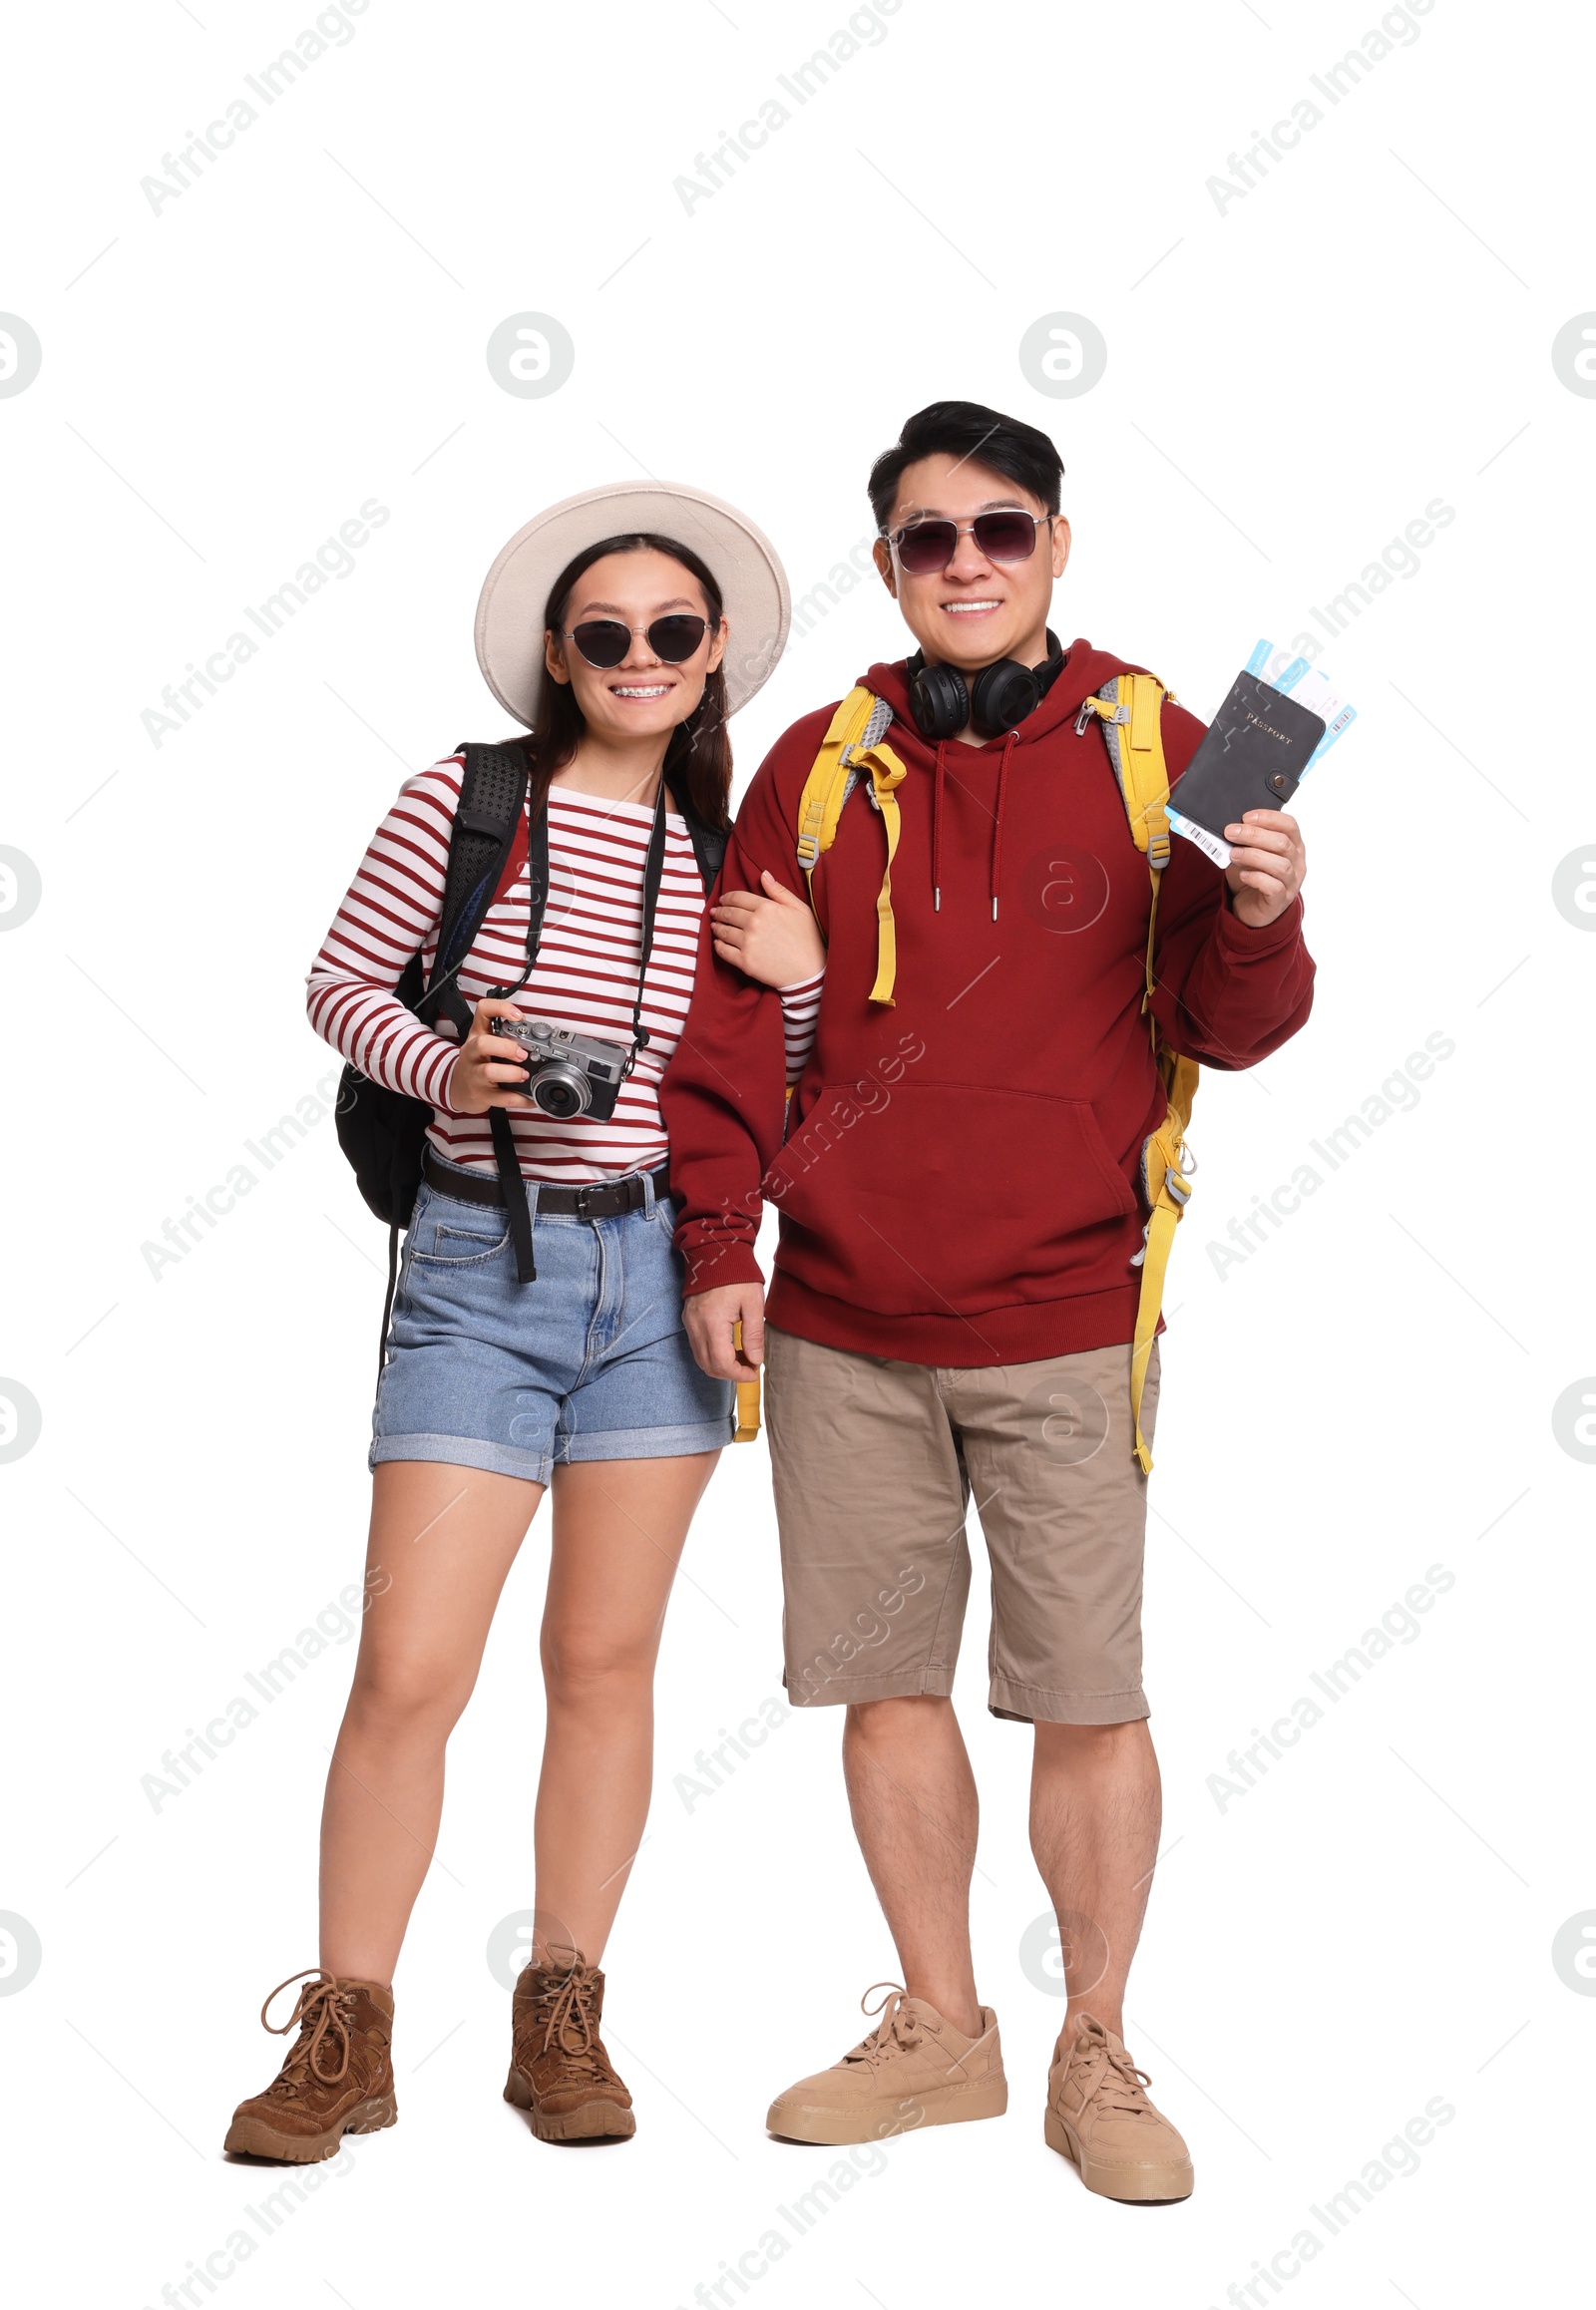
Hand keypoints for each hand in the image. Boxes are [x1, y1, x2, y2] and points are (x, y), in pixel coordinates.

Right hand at [443, 998, 534, 1114]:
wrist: (458, 1089)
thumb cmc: (477, 1063)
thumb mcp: (485, 1044)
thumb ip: (507, 1036)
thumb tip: (539, 1038)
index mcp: (477, 1035)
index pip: (483, 1011)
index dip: (501, 1009)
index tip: (518, 1016)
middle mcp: (473, 1053)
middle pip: (482, 1044)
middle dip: (506, 1047)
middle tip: (522, 1054)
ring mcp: (475, 1074)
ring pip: (489, 1072)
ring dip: (511, 1073)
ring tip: (524, 1075)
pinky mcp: (481, 1094)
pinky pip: (502, 1098)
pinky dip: (520, 1099)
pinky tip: (531, 1099)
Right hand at [683, 1281, 764, 1381]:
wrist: (716, 1253)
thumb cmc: (737, 1275)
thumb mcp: (753, 1303)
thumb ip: (754, 1334)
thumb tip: (756, 1360)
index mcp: (713, 1323)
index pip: (722, 1363)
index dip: (739, 1374)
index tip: (754, 1372)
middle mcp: (696, 1327)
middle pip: (709, 1366)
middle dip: (730, 1373)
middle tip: (750, 1367)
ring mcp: (690, 1324)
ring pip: (701, 1360)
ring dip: (721, 1365)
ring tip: (742, 1357)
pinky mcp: (689, 1320)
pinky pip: (698, 1348)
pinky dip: (713, 1355)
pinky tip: (730, 1348)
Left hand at [711, 871, 825, 988]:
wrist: (810, 972)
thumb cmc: (808, 940)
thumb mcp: (800, 909)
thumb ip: (779, 891)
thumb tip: (764, 875)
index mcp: (766, 908)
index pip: (738, 898)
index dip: (727, 897)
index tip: (723, 899)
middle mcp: (754, 924)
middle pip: (728, 913)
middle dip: (719, 911)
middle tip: (716, 912)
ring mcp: (748, 943)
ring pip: (723, 931)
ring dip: (717, 927)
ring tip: (715, 926)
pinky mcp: (744, 962)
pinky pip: (723, 951)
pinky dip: (718, 945)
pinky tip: (718, 943)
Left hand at [1223, 809, 1305, 927]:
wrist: (1250, 909)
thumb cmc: (1253, 877)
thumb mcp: (1249, 854)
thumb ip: (1246, 841)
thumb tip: (1233, 828)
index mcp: (1293, 846)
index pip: (1289, 825)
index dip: (1268, 817)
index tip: (1246, 817)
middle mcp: (1297, 863)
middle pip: (1282, 843)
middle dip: (1254, 835)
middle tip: (1231, 833)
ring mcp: (1291, 883)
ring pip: (1280, 865)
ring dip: (1253, 856)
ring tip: (1234, 854)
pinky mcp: (1280, 900)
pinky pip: (1274, 887)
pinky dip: (1256, 878)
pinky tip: (1243, 874)